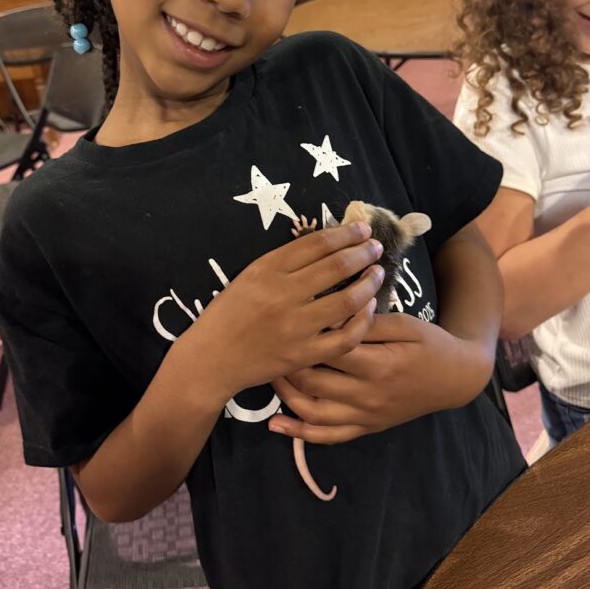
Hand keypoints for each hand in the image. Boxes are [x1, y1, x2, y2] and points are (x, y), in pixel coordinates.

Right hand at [168, 221, 385, 402]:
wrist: (211, 359)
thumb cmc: (227, 315)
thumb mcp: (247, 277)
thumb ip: (283, 263)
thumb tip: (327, 245)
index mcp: (266, 269)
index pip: (317, 243)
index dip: (346, 233)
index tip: (362, 229)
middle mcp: (282, 294)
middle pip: (337, 266)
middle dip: (363, 252)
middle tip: (377, 247)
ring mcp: (295, 326)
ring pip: (348, 300)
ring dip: (370, 282)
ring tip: (378, 272)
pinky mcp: (303, 354)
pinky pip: (345, 337)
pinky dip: (362, 321)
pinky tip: (369, 308)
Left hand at [268, 313, 493, 443]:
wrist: (454, 379)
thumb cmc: (429, 344)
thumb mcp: (405, 324)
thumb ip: (368, 323)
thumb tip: (332, 313)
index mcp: (379, 365)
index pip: (330, 350)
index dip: (309, 333)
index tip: (292, 317)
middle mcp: (368, 396)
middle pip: (313, 382)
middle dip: (287, 363)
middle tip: (270, 343)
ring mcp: (365, 416)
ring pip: (313, 413)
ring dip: (285, 395)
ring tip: (269, 374)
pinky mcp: (365, 428)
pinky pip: (327, 437)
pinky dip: (299, 433)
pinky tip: (276, 424)